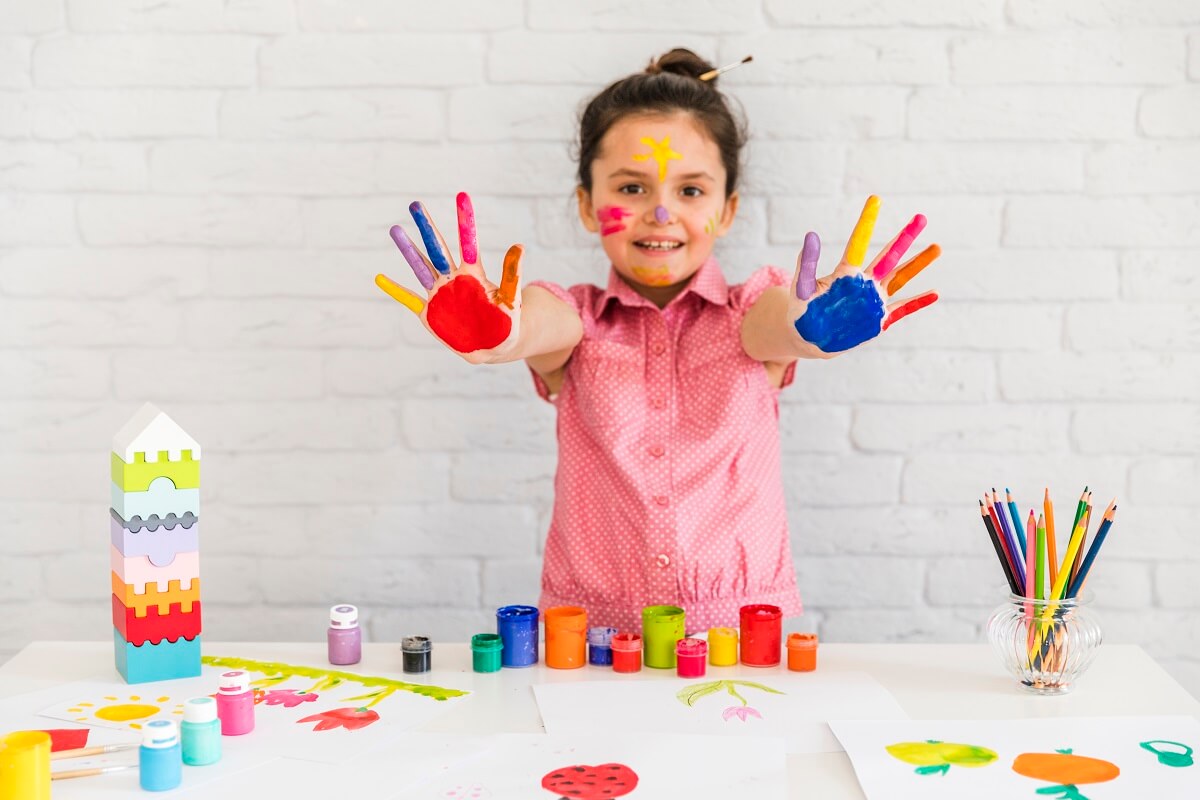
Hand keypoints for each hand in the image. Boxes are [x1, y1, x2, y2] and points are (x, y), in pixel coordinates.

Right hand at [375, 192, 522, 363]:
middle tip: (415, 204)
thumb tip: (519, 245)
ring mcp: (440, 294)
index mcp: (474, 275)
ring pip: (421, 267)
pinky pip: (409, 299)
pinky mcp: (429, 313)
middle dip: (427, 227)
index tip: (462, 196)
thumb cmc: (507, 322)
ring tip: (396, 229)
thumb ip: (512, 274)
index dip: (465, 220)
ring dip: (408, 250)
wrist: (495, 346)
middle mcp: (453, 279)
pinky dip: (395, 290)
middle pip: (438, 249)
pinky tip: (379, 277)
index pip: (468, 242)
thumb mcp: (511, 299)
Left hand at [788, 195, 940, 355]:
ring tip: (937, 247)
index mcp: (845, 273)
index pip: (858, 243)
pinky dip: (917, 302)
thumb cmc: (803, 310)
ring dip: (918, 264)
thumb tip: (811, 234)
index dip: (866, 222)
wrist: (810, 337)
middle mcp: (864, 283)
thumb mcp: (802, 288)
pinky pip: (902, 309)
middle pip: (888, 256)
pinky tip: (935, 292)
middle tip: (921, 218)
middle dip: (904, 238)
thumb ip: (807, 264)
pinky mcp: (878, 319)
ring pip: (900, 278)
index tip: (875, 199)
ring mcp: (873, 300)